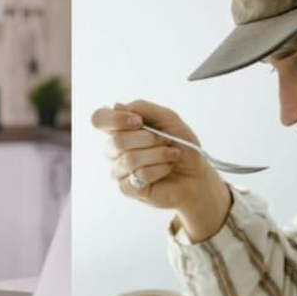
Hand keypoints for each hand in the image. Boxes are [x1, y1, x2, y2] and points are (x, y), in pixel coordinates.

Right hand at [92, 99, 231, 240]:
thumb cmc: (182, 146)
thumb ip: (143, 108)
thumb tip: (117, 106)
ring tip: (172, 155)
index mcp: (121, 129)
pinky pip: (139, 175)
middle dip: (150, 139)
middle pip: (117, 140)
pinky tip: (166, 169)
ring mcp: (119, 170)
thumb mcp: (168, 118)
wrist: (197, 174)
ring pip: (130, 158)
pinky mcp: (127, 188)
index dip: (115, 119)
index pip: (100, 119)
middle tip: (166, 141)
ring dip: (159, 155)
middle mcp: (115, 149)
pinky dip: (159, 170)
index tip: (138, 121)